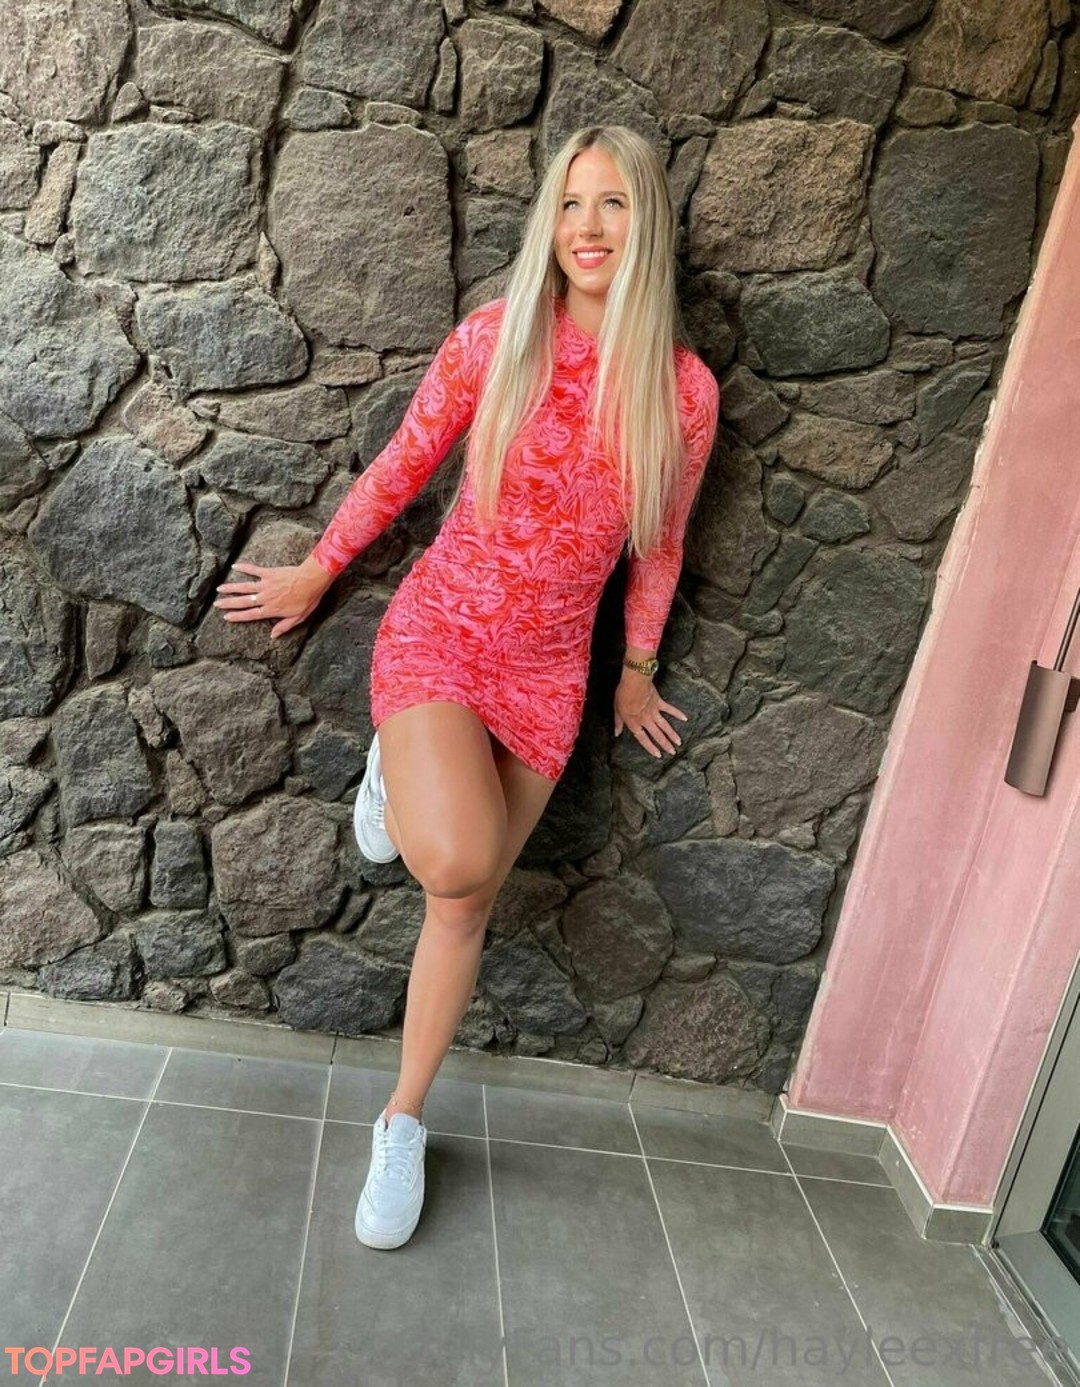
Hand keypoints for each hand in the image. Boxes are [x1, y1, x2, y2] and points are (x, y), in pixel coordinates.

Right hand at [212, 557, 333, 638]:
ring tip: (219, 588)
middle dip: (228, 603)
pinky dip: (244, 567)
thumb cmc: (307, 600)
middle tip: (216, 603)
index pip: (250, 614)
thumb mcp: (298, 618)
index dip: (237, 616)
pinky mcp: (269, 573)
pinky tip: (235, 566)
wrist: (312, 581)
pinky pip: (254, 570)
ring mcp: (265, 585)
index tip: (226, 616)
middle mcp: (265, 598)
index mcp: (271, 610)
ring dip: (231, 588)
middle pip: (243, 601)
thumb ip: (284, 627)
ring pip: (244, 587)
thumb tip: (273, 635)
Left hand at [614, 671, 687, 757]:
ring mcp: (654, 712)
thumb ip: (618, 723)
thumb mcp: (616, 710)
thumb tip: (616, 733)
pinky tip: (684, 718)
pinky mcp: (659, 702)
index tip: (658, 754)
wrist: (634, 683)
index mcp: (634, 723)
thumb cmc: (623, 695)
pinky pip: (669, 709)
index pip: (643, 739)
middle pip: (657, 735)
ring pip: (665, 726)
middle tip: (673, 752)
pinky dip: (677, 713)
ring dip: (672, 735)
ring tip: (679, 742)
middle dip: (665, 744)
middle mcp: (646, 720)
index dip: (650, 747)